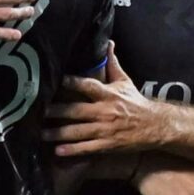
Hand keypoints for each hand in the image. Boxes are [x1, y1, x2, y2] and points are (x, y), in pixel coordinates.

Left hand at [47, 50, 176, 158]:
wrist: (154, 126)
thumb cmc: (136, 102)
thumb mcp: (125, 82)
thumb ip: (113, 64)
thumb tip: (108, 43)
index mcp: (108, 94)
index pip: (87, 86)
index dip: (72, 82)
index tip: (56, 80)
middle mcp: (104, 111)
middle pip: (77, 110)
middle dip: (57, 111)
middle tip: (39, 111)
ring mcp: (105, 129)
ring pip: (78, 131)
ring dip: (58, 133)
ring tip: (41, 133)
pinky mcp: (107, 145)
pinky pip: (87, 148)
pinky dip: (72, 150)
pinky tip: (57, 151)